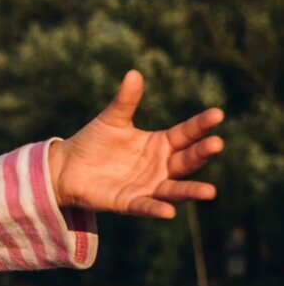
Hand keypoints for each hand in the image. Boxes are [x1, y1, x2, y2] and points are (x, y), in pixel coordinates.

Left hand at [48, 70, 224, 218]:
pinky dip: (156, 209)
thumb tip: (134, 73)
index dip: (201, 125)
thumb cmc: (94, 142)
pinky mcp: (130, 202)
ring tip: (210, 191)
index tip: (218, 114)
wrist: (67, 167)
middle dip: (201, 153)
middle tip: (217, 144)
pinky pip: (146, 206)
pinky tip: (168, 212)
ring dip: (190, 190)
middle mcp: (160, 166)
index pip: (187, 133)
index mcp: (161, 144)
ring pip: (174, 189)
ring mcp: (148, 186)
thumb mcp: (112, 119)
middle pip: (186, 161)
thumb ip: (125, 101)